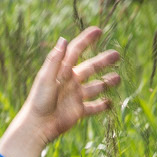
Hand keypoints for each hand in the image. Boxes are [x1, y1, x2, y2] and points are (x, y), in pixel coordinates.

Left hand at [0, 26, 121, 156]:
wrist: (38, 126)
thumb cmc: (39, 101)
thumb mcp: (46, 78)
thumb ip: (55, 60)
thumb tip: (63, 39)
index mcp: (62, 71)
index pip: (76, 51)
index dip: (86, 40)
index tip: (98, 30)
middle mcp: (70, 82)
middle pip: (91, 67)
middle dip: (104, 61)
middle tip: (117, 54)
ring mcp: (76, 96)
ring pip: (95, 87)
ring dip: (107, 82)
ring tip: (118, 78)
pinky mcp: (79, 111)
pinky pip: (93, 107)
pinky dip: (102, 105)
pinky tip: (111, 103)